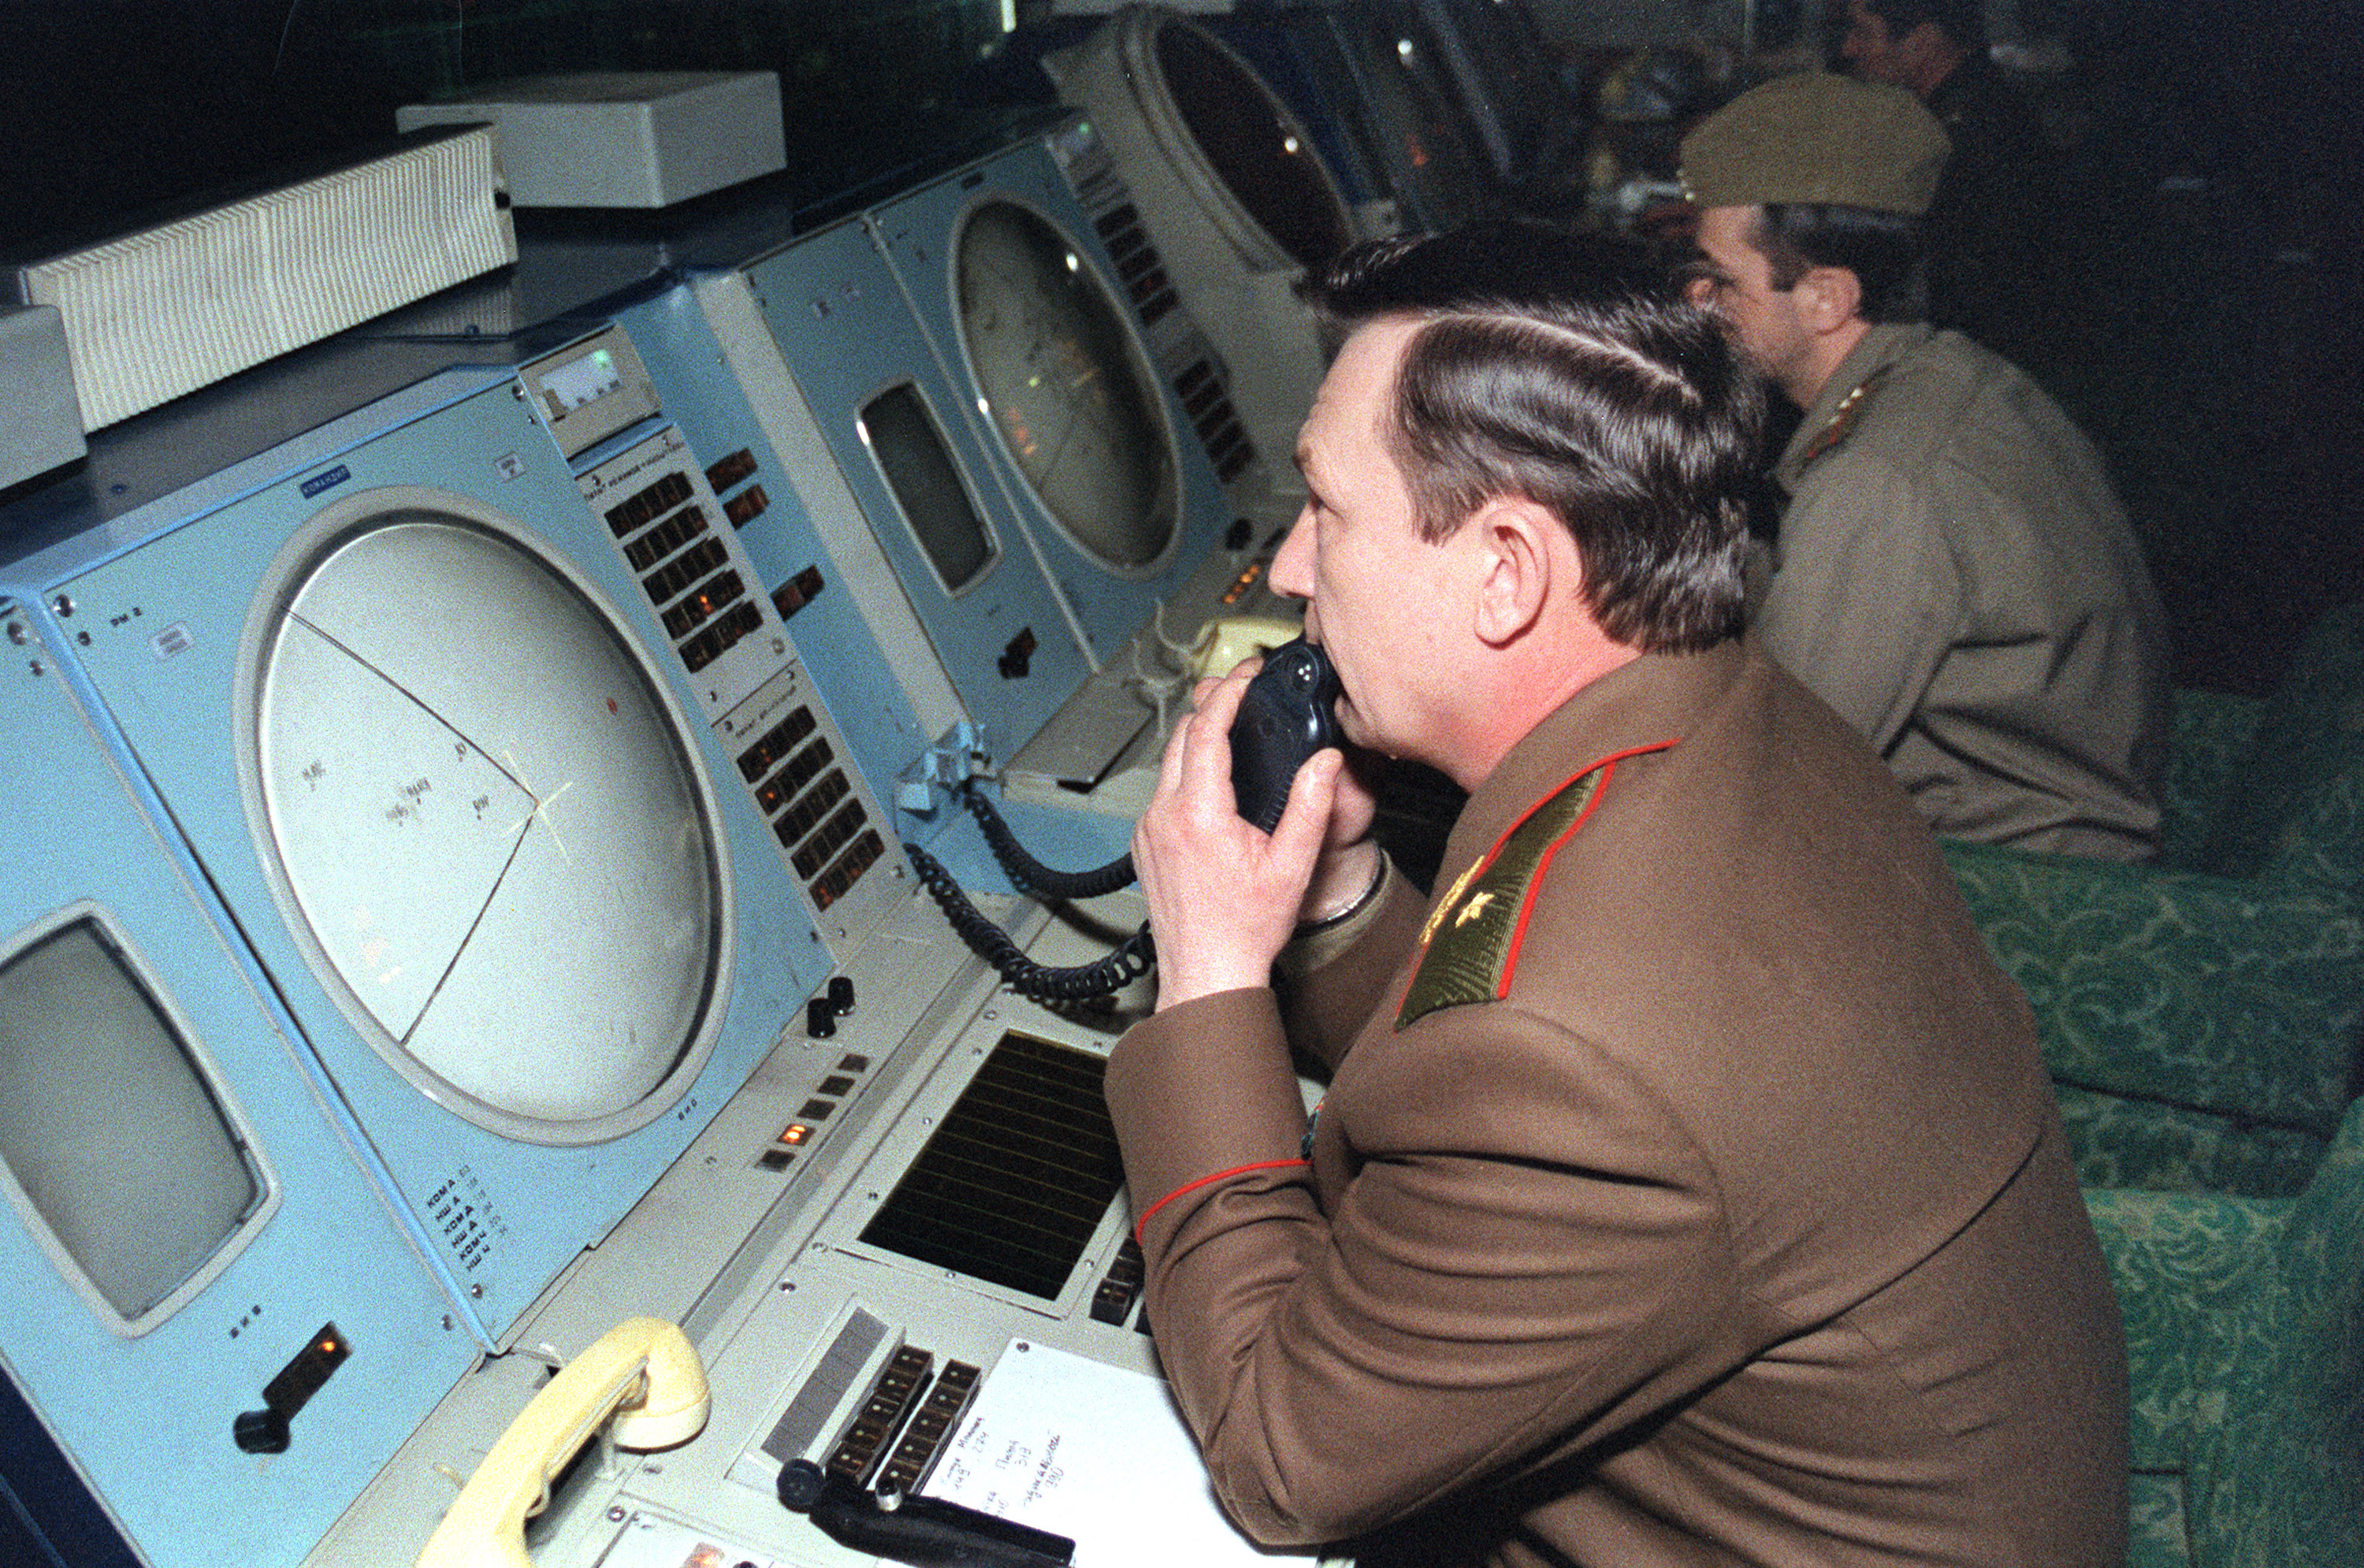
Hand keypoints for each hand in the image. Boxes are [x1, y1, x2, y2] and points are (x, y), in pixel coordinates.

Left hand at [1134, 661, 1348, 1010]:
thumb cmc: (1245, 930)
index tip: (1247, 674)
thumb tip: (1325, 761)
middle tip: (1242, 689)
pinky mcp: (1144, 843)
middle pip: (1181, 737)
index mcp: (1199, 815)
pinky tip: (1212, 775)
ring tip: (1231, 723)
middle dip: (1212, 706)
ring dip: (1197, 737)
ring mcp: (1148, 830)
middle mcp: (1164, 816)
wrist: (1206, 973)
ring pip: (1168, 762)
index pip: (1206, 731)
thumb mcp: (1292, 867)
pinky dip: (1185, 770)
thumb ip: (1311, 807)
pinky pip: (1162, 790)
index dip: (1229, 693)